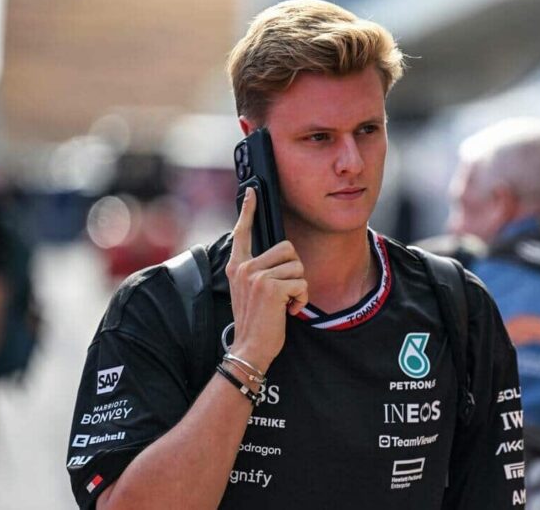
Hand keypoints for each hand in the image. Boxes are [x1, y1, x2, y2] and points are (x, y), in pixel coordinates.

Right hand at [225, 188, 307, 372]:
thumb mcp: (249, 291)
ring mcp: (256, 276)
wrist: (249, 348)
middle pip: (287, 248)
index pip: (242, 231)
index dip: (248, 210)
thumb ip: (257, 271)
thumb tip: (280, 255)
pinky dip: (302, 298)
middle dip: (295, 270)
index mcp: (237, 265)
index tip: (252, 191)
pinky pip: (301, 282)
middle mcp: (244, 267)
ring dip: (299, 286)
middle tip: (285, 291)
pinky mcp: (271, 287)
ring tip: (286, 303)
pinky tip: (289, 310)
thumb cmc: (255, 321)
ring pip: (297, 265)